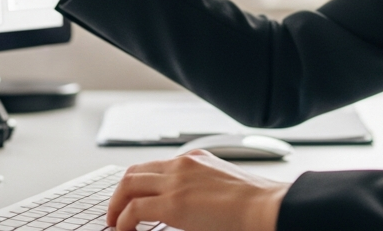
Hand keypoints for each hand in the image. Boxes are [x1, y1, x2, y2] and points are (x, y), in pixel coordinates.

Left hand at [107, 151, 288, 230]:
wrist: (266, 206)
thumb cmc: (256, 203)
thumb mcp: (224, 188)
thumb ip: (203, 191)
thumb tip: (194, 209)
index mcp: (196, 159)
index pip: (156, 165)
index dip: (138, 183)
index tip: (132, 198)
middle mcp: (182, 164)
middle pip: (135, 171)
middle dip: (120, 193)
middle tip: (115, 212)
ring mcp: (176, 181)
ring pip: (128, 185)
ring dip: (116, 205)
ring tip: (115, 223)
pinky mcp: (173, 203)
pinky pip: (134, 210)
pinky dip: (123, 221)